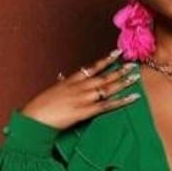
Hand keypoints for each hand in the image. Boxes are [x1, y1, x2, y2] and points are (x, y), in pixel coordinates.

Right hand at [19, 49, 141, 131]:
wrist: (36, 118)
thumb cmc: (41, 107)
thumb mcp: (52, 91)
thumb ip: (61, 83)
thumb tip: (62, 77)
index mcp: (71, 81)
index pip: (92, 67)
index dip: (106, 60)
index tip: (117, 53)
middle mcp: (80, 87)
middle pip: (103, 76)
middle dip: (119, 70)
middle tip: (133, 64)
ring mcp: (83, 98)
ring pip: (107, 88)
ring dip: (122, 82)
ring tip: (135, 77)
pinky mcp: (85, 111)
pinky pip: (107, 105)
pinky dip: (121, 101)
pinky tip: (132, 98)